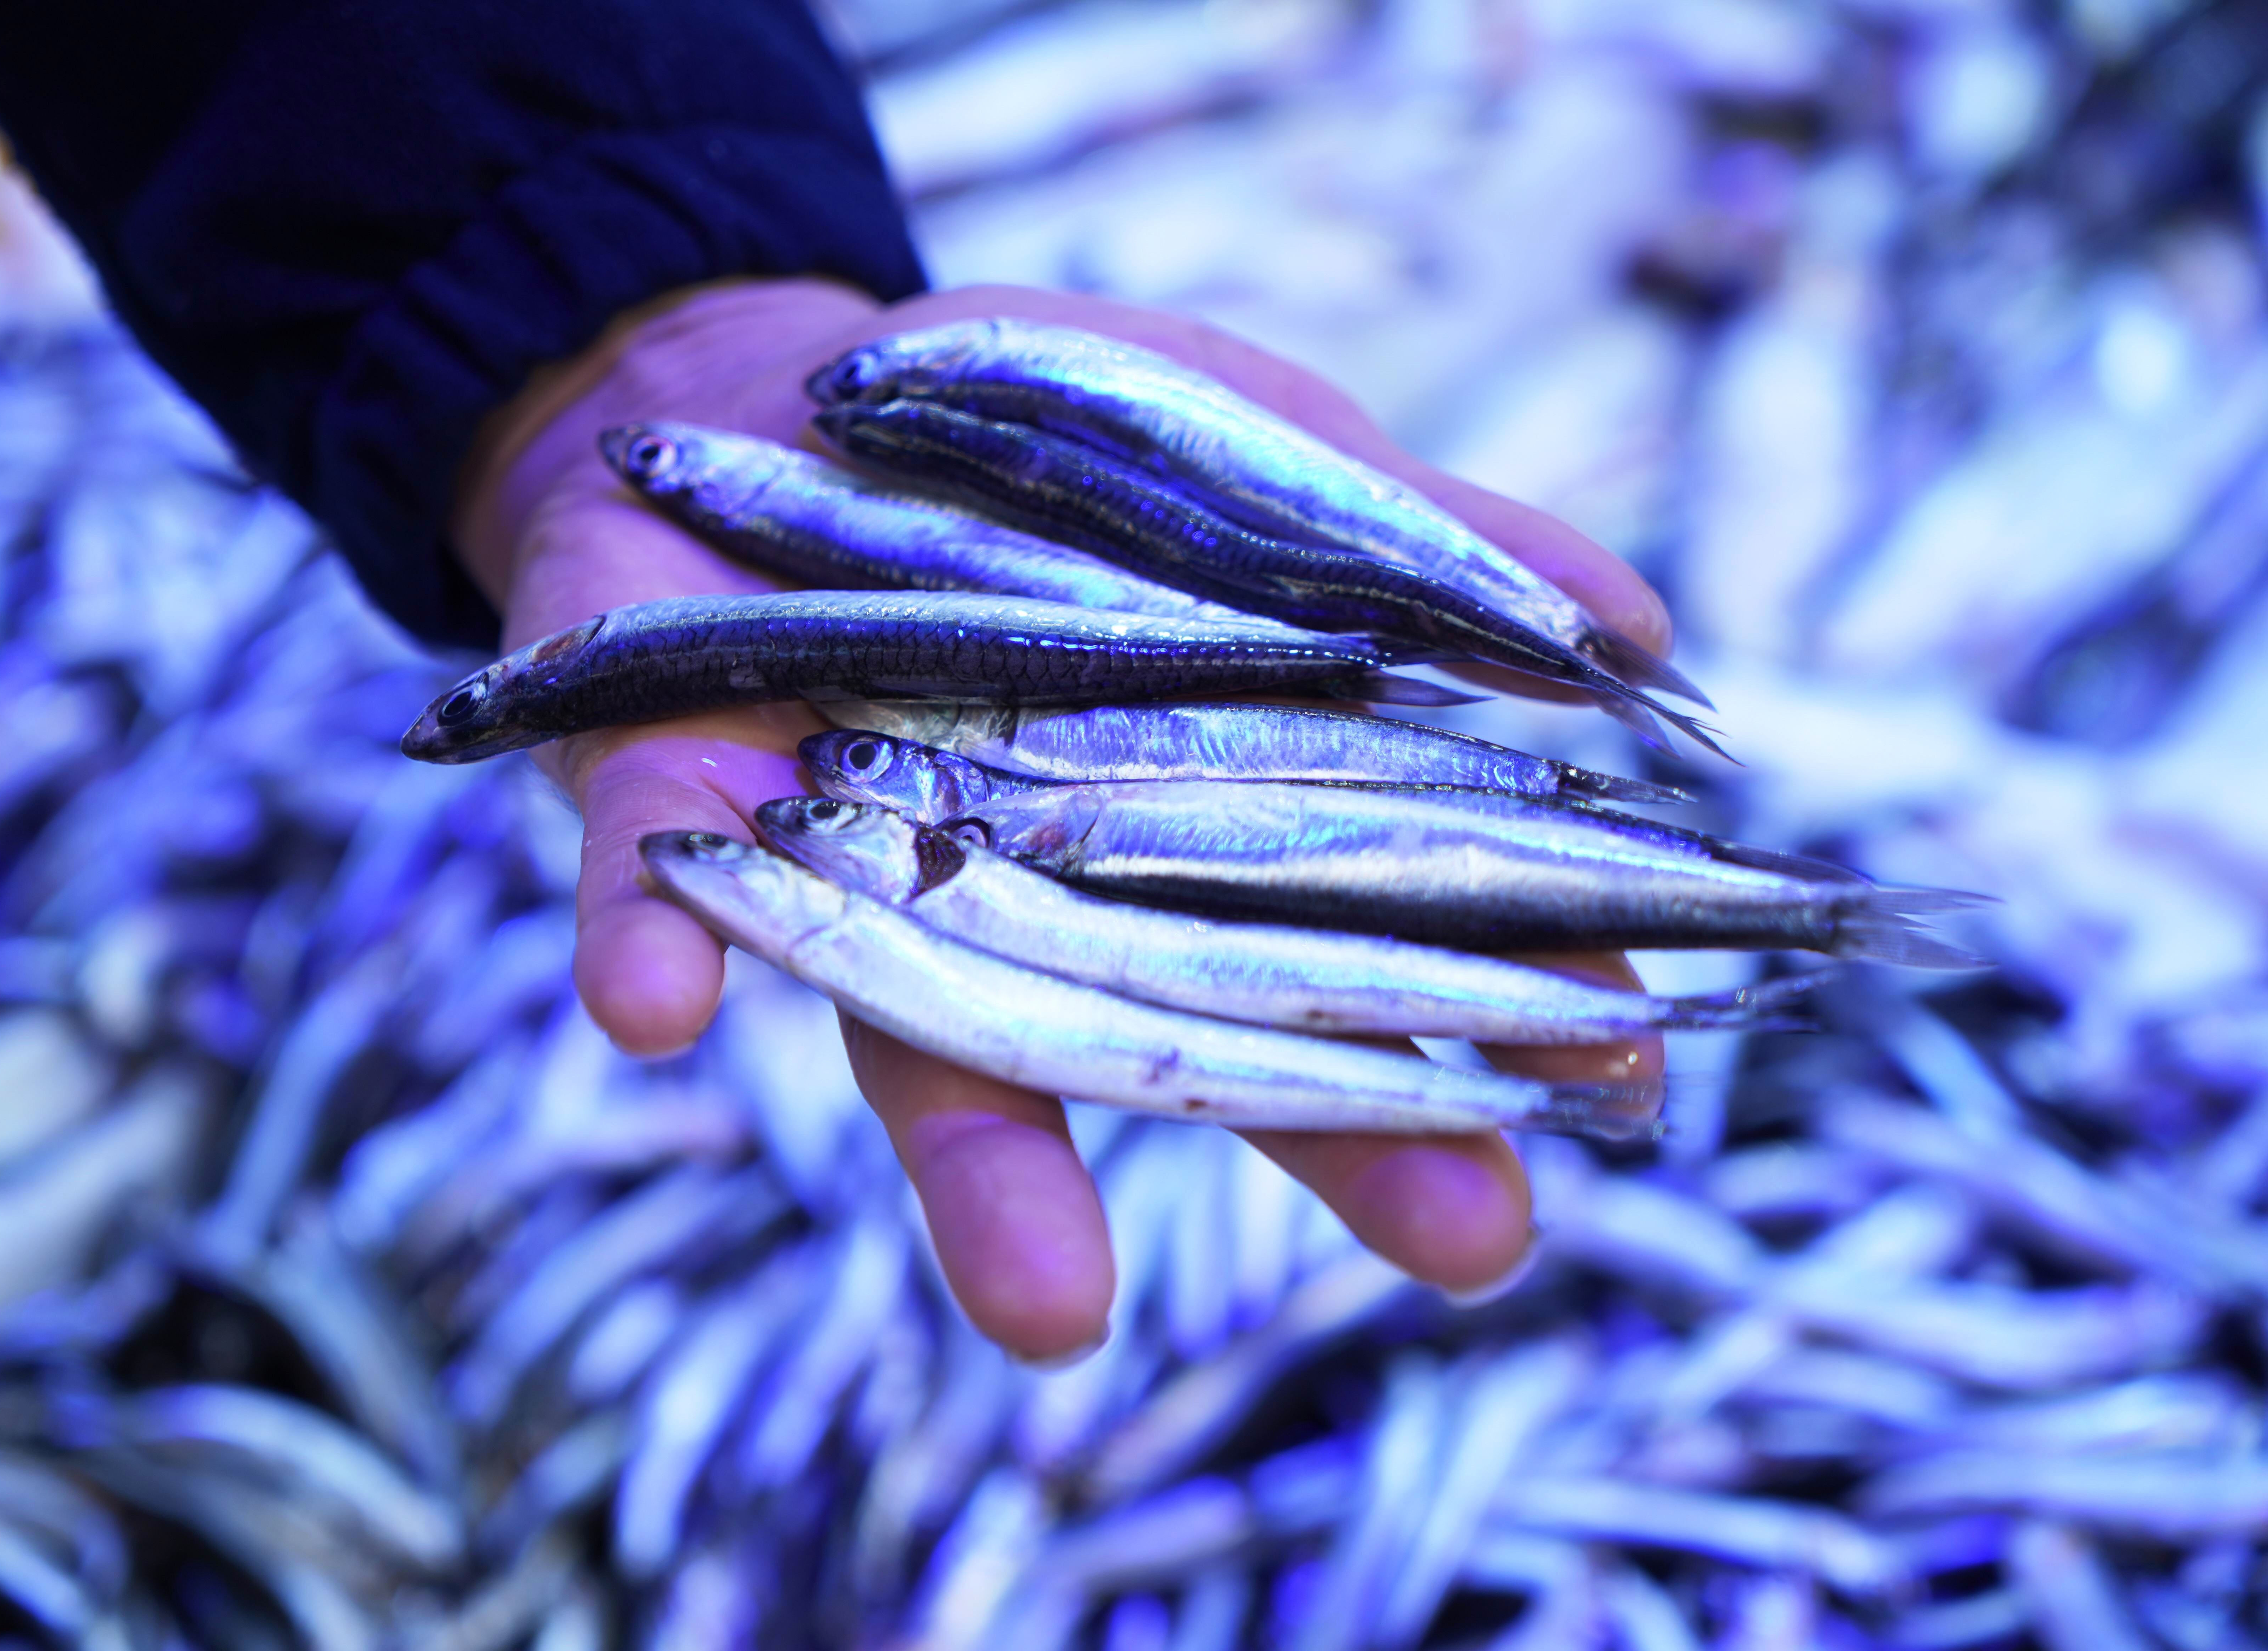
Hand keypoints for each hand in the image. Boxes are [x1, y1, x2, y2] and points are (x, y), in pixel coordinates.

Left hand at [452, 278, 1668, 1361]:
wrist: (755, 391)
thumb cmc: (1035, 444)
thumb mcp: (1242, 443)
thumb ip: (1412, 537)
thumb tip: (1634, 623)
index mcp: (1191, 809)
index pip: (1367, 925)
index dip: (1497, 997)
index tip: (1621, 1083)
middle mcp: (1043, 884)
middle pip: (1197, 1031)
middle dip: (1327, 1137)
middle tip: (1478, 1240)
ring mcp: (862, 869)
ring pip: (929, 1040)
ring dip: (993, 1177)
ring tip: (1061, 1311)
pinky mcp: (678, 804)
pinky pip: (658, 885)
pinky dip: (656, 943)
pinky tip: (658, 1014)